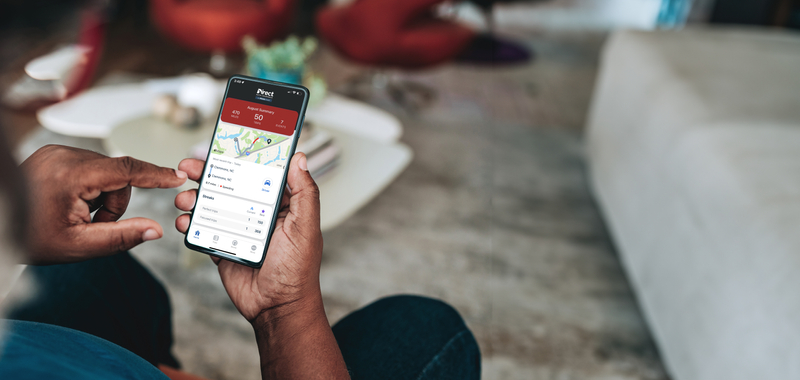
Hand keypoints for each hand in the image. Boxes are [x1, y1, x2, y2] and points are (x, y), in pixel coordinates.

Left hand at [20, 145, 187, 263]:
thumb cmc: (28, 238)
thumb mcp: (78, 246)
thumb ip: (121, 237)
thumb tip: (157, 230)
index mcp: (70, 175)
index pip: (126, 169)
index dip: (156, 174)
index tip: (178, 177)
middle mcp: (64, 156)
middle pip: (118, 175)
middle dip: (114, 203)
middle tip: (93, 227)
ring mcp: (57, 152)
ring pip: (105, 173)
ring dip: (101, 198)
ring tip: (77, 218)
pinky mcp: (53, 155)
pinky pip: (89, 169)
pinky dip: (89, 189)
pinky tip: (69, 205)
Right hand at [176, 153, 348, 378]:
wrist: (277, 307)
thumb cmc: (298, 269)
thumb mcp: (306, 226)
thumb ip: (304, 192)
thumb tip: (299, 159)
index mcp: (279, 204)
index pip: (259, 173)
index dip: (241, 158)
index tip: (223, 145)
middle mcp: (256, 213)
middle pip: (229, 184)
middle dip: (206, 173)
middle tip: (187, 166)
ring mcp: (237, 229)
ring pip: (211, 204)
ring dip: (193, 197)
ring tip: (185, 198)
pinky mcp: (221, 246)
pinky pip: (201, 230)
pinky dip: (188, 223)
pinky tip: (183, 221)